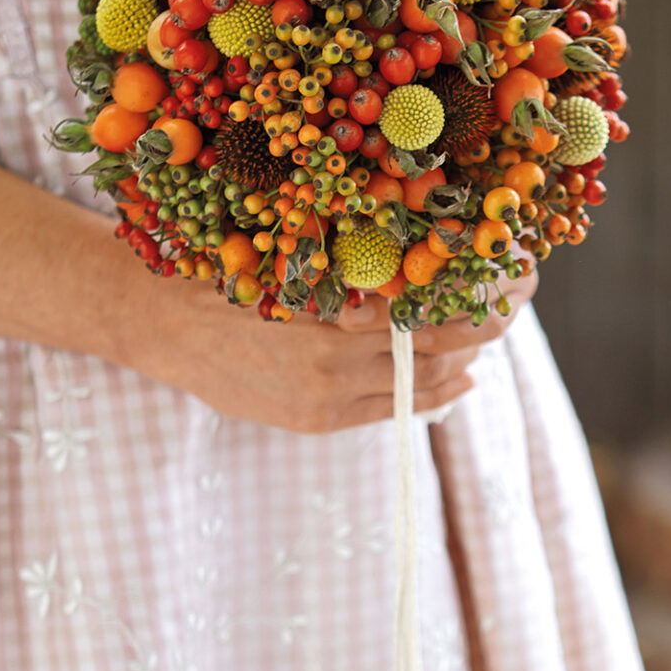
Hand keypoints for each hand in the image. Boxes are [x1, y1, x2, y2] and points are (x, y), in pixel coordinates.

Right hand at [136, 258, 537, 434]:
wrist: (158, 321)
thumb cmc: (225, 270)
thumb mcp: (292, 251)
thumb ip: (351, 264)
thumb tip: (419, 255)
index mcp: (331, 304)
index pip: (426, 307)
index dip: (472, 295)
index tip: (505, 278)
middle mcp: (334, 356)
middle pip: (433, 348)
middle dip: (479, 326)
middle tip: (513, 305)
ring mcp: (326, 395)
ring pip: (417, 385)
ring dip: (458, 363)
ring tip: (485, 344)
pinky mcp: (316, 420)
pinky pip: (389, 410)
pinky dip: (428, 394)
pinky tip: (457, 381)